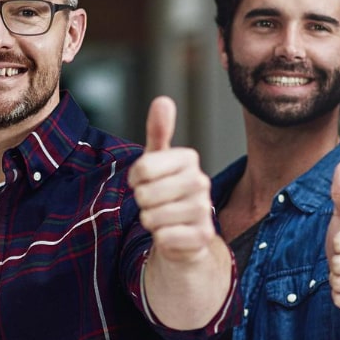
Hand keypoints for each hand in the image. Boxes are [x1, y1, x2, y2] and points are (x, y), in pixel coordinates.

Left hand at [128, 97, 216, 262]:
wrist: (184, 233)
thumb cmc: (165, 192)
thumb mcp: (157, 160)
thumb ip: (159, 132)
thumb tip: (163, 100)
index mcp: (189, 158)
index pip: (143, 167)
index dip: (135, 178)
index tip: (143, 181)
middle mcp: (201, 181)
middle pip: (145, 194)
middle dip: (142, 202)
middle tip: (155, 203)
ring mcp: (204, 210)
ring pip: (151, 217)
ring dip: (150, 221)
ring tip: (163, 218)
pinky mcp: (202, 236)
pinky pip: (163, 237)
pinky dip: (161, 239)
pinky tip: (172, 234)